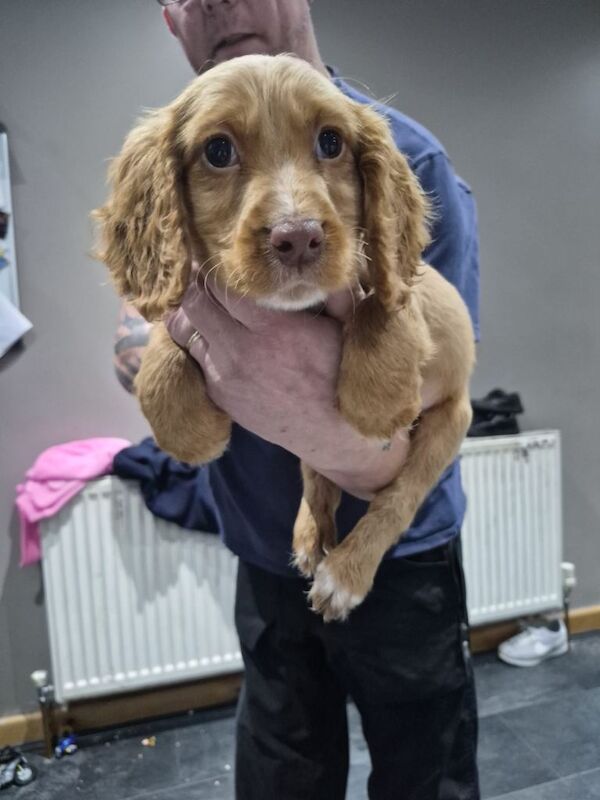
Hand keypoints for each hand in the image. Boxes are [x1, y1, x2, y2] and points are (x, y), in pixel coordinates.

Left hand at [166, 271, 412, 498]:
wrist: (334, 434)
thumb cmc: (343, 376)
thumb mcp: (347, 328)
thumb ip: (335, 289)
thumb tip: (330, 252)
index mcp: (274, 329)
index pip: (221, 284)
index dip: (212, 264)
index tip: (213, 251)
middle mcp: (242, 352)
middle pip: (194, 303)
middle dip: (196, 283)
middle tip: (203, 270)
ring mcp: (225, 377)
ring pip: (184, 330)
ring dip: (191, 312)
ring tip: (202, 299)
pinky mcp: (220, 395)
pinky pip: (194, 356)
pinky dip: (198, 340)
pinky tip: (214, 332)